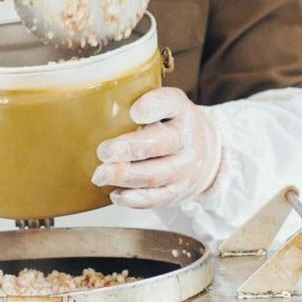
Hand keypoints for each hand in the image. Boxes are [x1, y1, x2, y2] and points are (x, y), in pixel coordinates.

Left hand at [93, 87, 222, 208]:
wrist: (208, 155)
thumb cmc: (173, 126)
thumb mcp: (166, 107)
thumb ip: (140, 105)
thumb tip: (93, 109)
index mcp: (181, 111)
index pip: (170, 103)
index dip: (152, 106)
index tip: (134, 112)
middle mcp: (186, 139)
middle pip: (159, 144)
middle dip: (128, 148)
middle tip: (103, 151)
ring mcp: (184, 169)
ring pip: (154, 174)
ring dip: (124, 176)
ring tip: (100, 175)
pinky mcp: (176, 192)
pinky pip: (155, 198)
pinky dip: (133, 199)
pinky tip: (115, 194)